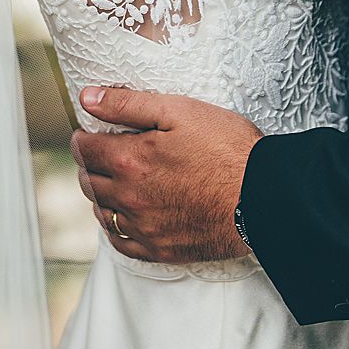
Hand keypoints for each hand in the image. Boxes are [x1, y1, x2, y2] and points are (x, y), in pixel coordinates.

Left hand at [69, 86, 262, 263]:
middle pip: (89, 182)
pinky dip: (114, 228)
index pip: (84, 149)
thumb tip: (86, 98)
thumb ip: (127, 104)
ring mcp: (144, 228)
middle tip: (97, 155)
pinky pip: (121, 243)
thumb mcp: (179, 111)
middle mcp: (129, 198)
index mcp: (129, 160)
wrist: (266, 197)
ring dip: (99, 195)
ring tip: (108, 182)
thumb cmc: (228, 148)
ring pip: (102, 212)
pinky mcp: (161, 250)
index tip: (87, 133)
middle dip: (88, 165)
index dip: (83, 137)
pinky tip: (122, 217)